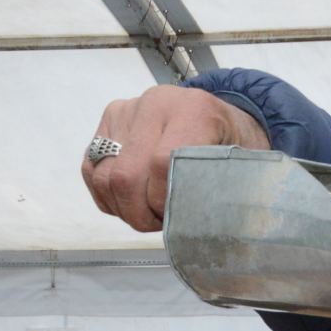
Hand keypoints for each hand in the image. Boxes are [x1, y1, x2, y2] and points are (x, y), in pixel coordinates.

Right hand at [82, 85, 269, 231]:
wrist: (216, 113)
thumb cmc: (230, 144)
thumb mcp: (238, 163)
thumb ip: (220, 188)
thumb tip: (195, 226)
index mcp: (194, 112)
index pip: (160, 163)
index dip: (161, 201)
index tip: (174, 219)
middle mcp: (155, 104)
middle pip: (126, 174)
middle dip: (138, 213)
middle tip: (159, 225)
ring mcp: (127, 110)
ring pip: (104, 176)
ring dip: (122, 208)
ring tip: (148, 215)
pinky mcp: (109, 119)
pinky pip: (92, 170)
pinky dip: (107, 197)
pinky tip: (131, 203)